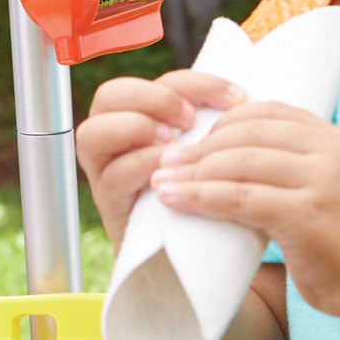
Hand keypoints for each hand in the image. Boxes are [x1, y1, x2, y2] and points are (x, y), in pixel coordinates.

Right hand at [75, 71, 245, 245]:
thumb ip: (216, 126)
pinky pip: (111, 177)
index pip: (157, 82)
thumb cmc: (211, 197)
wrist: (201, 257)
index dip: (196, 82)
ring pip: (91, 133)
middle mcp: (117, 141)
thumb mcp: (215, 155)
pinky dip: (140, 165)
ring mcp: (107, 173)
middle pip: (109, 95)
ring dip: (135, 128)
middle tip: (190, 119)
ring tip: (173, 143)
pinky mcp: (110, 208)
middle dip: (153, 98)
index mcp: (146, 118)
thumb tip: (248, 99)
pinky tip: (169, 171)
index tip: (236, 98)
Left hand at [149, 100, 339, 325]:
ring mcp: (322, 181)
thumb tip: (220, 155)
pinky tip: (177, 202)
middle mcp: (331, 151)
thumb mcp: (320, 188)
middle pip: (248, 134)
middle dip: (200, 147)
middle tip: (164, 161)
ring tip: (161, 182)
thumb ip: (286, 166)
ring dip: (193, 172)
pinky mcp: (307, 215)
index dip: (222, 123)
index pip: (266, 112)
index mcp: (333, 138)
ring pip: (240, 164)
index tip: (190, 141)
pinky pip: (241, 198)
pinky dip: (202, 198)